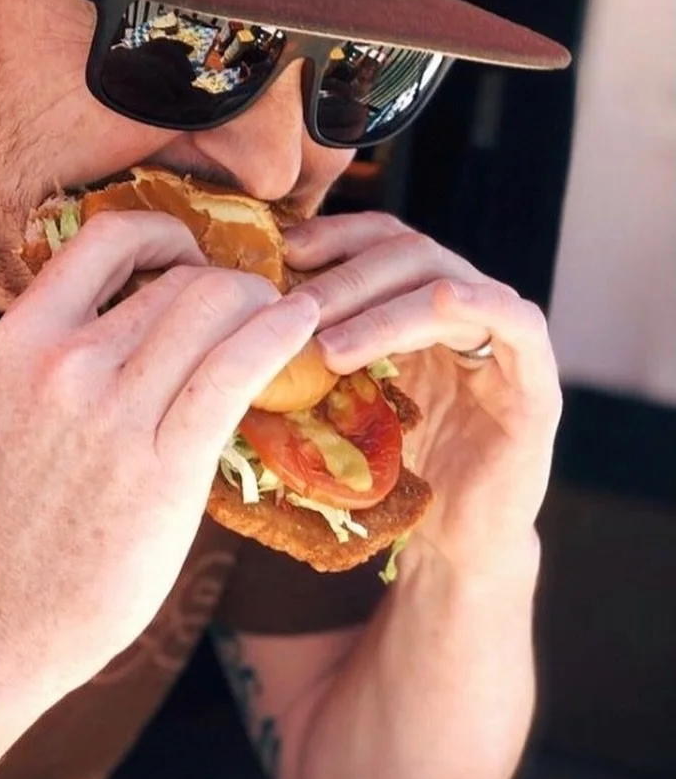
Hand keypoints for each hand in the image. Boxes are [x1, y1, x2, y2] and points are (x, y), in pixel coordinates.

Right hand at [0, 211, 320, 702]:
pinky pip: (237, 368)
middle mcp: (63, 363)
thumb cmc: (3, 521)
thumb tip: (150, 323)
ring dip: (262, 306)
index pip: (106, 236)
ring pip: (215, 308)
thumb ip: (69, 359)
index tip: (189, 260)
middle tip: (252, 310)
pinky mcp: (162, 467)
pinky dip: (280, 334)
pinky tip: (301, 328)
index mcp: (19, 339)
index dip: (164, 234)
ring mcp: (111, 414)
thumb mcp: (11, 410)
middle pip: (180, 278)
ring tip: (283, 323)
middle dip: (229, 283)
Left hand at [286, 212, 561, 575]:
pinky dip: (480, 303)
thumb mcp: (343, 400)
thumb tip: (242, 321)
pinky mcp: (536, 383)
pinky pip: (517, 323)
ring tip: (329, 348)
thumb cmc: (391, 472)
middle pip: (408, 253)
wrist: (452, 542)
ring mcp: (503, 340)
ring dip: (382, 310)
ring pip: (446, 285)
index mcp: (417, 304)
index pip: (380, 240)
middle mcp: (464, 308)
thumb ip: (315, 354)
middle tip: (294, 311)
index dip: (334, 236)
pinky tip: (443, 302)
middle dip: (346, 278)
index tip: (283, 252)